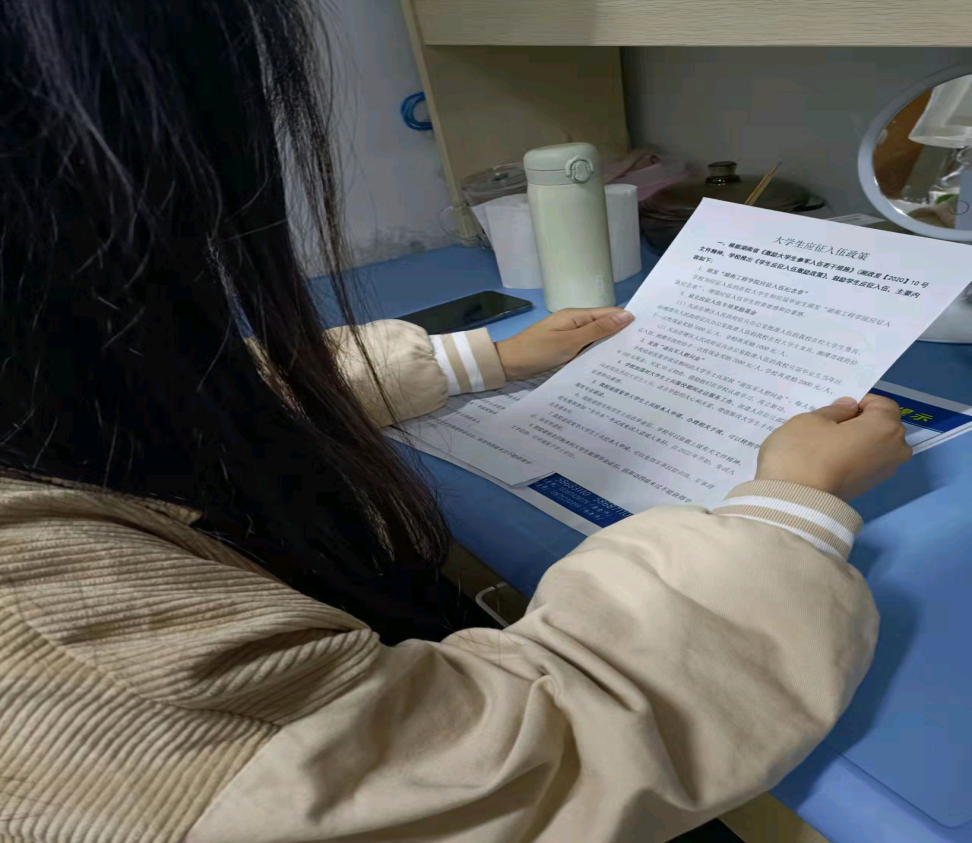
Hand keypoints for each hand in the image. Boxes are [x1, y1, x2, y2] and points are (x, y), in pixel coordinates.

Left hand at [495, 307, 633, 379]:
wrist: (508, 365)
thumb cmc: (537, 351)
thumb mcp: (570, 342)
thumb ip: (598, 330)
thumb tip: (627, 315)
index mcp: (576, 316)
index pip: (609, 313)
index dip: (628, 320)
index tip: (649, 331)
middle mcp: (575, 324)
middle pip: (605, 327)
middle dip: (622, 336)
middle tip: (646, 350)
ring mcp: (570, 337)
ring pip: (597, 340)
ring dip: (610, 348)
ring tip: (634, 360)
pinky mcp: (566, 350)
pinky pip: (586, 350)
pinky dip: (597, 356)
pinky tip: (609, 367)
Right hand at [756, 394, 911, 500]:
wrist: (793, 502)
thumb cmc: (804, 452)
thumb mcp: (811, 419)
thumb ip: (835, 410)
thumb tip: (849, 409)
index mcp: (885, 427)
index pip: (882, 404)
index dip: (860, 401)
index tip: (835, 406)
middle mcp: (895, 450)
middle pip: (883, 426)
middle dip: (861, 421)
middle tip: (829, 424)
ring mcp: (884, 472)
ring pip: (874, 445)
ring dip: (856, 440)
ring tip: (826, 442)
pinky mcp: (869, 487)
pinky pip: (866, 461)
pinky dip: (852, 456)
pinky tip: (828, 458)